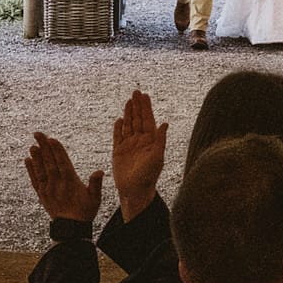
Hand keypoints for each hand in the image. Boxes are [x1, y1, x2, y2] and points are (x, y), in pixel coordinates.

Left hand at [24, 132, 102, 222]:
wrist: (70, 229)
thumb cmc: (85, 212)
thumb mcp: (95, 199)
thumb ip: (96, 184)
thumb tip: (100, 171)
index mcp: (71, 183)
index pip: (63, 163)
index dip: (57, 150)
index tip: (52, 139)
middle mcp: (57, 185)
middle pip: (50, 163)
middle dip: (44, 147)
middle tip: (38, 133)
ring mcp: (48, 190)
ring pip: (41, 170)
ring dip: (36, 157)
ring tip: (32, 145)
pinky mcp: (42, 195)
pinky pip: (35, 180)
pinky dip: (30, 170)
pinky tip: (27, 160)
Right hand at [110, 91, 167, 220]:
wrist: (134, 191)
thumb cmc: (149, 176)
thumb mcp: (157, 157)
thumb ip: (160, 140)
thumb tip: (165, 123)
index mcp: (150, 141)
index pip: (147, 120)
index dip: (146, 107)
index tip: (144, 95)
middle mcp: (140, 141)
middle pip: (137, 119)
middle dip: (137, 106)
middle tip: (136, 92)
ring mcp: (129, 146)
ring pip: (128, 125)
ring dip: (128, 113)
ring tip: (128, 101)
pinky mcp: (118, 152)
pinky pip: (117, 136)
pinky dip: (118, 128)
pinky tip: (119, 119)